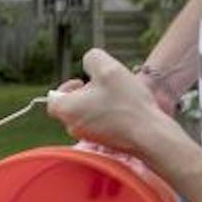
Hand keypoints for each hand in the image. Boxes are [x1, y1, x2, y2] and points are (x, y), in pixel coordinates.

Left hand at [43, 49, 184, 160]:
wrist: (148, 133)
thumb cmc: (127, 102)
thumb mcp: (108, 68)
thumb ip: (92, 58)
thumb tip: (88, 63)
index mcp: (67, 110)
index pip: (53, 99)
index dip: (66, 87)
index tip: (82, 81)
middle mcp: (72, 127)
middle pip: (70, 106)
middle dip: (84, 93)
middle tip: (104, 86)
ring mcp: (87, 137)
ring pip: (84, 115)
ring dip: (96, 103)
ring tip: (116, 97)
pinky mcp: (102, 143)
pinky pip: (97, 124)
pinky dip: (106, 114)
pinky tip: (123, 108)